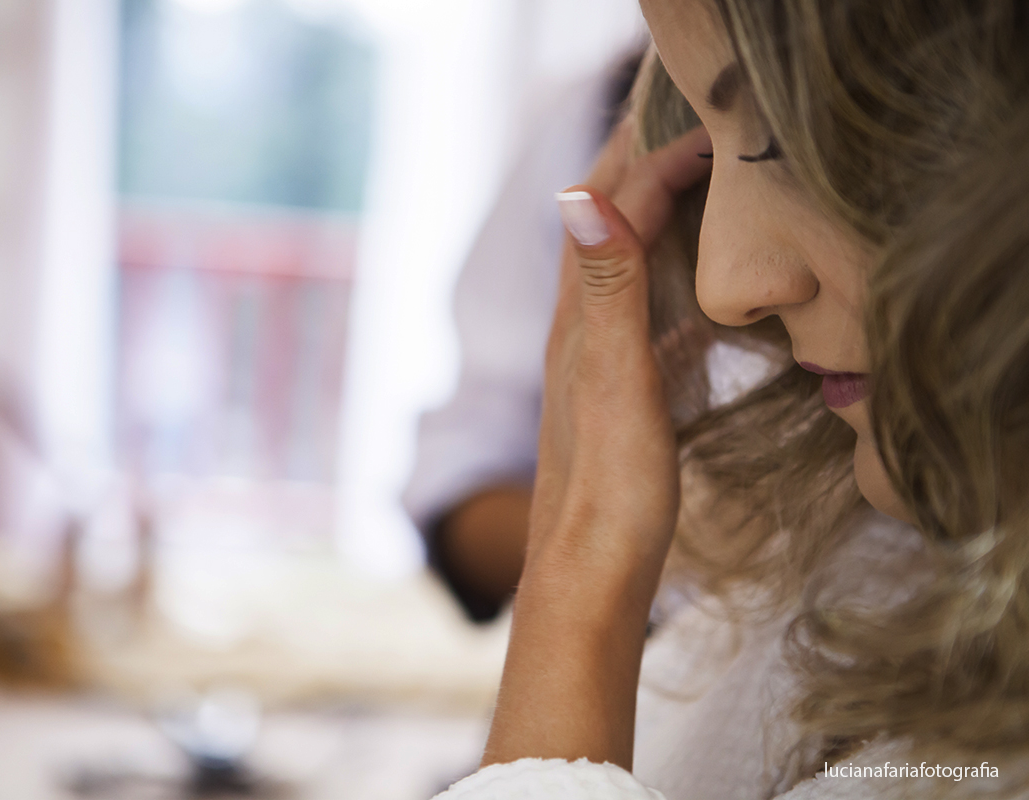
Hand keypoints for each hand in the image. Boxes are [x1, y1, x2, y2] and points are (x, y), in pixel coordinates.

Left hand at [528, 123, 713, 585]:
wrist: (590, 573)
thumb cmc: (611, 489)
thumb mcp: (618, 383)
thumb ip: (608, 293)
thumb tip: (580, 197)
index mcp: (579, 318)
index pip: (613, 209)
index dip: (659, 160)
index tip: (716, 130)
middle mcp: (577, 330)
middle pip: (601, 226)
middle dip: (636, 168)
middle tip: (685, 129)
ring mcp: (592, 362)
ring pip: (615, 265)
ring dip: (645, 215)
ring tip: (685, 185)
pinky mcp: (614, 393)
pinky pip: (634, 311)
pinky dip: (658, 275)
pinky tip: (682, 290)